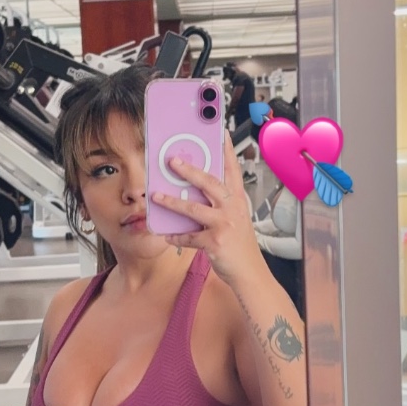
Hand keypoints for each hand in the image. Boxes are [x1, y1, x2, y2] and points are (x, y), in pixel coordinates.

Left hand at [151, 132, 263, 287]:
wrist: (251, 273)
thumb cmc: (242, 246)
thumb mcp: (236, 219)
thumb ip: (220, 205)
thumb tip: (194, 193)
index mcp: (238, 200)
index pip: (232, 170)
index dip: (226, 150)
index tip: (219, 132)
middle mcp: (232, 209)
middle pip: (209, 183)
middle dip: (189, 171)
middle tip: (172, 161)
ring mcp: (224, 225)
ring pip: (193, 208)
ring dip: (171, 202)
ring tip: (156, 196)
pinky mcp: (214, 242)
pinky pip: (189, 237)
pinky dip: (175, 237)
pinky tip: (165, 235)